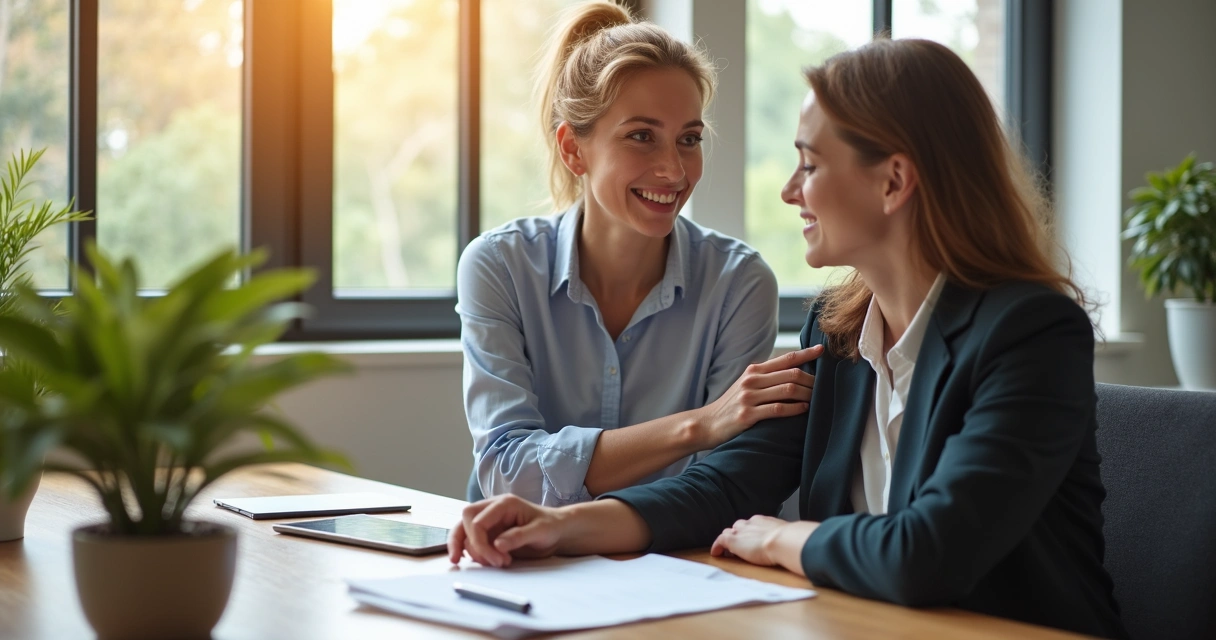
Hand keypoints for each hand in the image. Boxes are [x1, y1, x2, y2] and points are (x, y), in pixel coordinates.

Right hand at [448, 494, 564, 567]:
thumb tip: (497, 545)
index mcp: (504, 504)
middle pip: (465, 521)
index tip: (497, 561)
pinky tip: (481, 561)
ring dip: (473, 551)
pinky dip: (470, 552)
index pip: (477, 521)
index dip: (480, 544)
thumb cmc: (550, 527)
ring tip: (496, 563)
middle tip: (491, 562)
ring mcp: (489, 520)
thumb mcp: (540, 531)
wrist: (556, 531)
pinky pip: (470, 540)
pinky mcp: (488, 532)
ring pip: (463, 531)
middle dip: (471, 545)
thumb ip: (519, 537)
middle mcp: (492, 509)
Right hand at [695, 345, 821, 447]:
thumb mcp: (746, 385)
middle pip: (791, 374)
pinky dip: (795, 409)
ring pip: (788, 390)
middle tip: (825, 387)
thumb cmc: (731, 405)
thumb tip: (793, 372)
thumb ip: (766, 377)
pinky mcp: (748, 415)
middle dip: (812, 380)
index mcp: (753, 370)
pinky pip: (778, 409)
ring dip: (807, 395)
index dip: (806, 354)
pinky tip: (804, 410)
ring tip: (818, 400)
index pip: (786, 359)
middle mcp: (752, 380)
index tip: (822, 350)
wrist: (706, 423)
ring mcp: (749, 397)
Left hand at [710, 515, 818, 574]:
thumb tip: (802, 541)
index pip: (753, 524)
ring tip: (728, 552)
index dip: (751, 532)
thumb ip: (789, 537)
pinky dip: (717, 546)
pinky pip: (720, 540)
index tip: (753, 540)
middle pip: (739, 526)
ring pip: (729, 532)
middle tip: (740, 547)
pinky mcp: (733, 540)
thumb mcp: (789, 536)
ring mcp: (741, 531)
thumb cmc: (791, 540)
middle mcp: (751, 523)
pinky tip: (717, 554)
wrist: (784, 540)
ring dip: (728, 541)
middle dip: (738, 535)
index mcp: (765, 521)